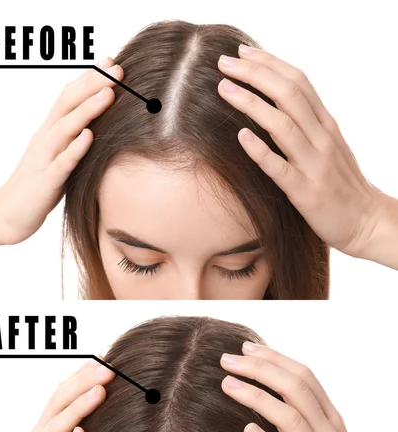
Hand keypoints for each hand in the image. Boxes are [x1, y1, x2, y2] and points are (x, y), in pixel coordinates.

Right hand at [0, 57, 122, 244]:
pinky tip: (89, 136)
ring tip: (109, 93)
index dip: (89, 79)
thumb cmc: (37, 186)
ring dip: (87, 109)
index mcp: (49, 132)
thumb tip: (97, 128)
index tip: (112, 63)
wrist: (7, 215)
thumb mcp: (56, 158)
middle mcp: (45, 139)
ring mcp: (44, 159)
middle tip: (119, 69)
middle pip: (67, 103)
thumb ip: (72, 142)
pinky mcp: (46, 182)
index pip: (68, 97)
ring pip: (65, 128)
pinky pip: (61, 163)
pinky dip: (75, 148)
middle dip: (93, 84)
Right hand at [0, 359, 114, 431]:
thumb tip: (97, 408)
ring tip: (100, 390)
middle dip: (84, 381)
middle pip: (60, 401)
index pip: (63, 393)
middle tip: (109, 367)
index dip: (82, 374)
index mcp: (45, 426)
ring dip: (80, 407)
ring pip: (58, 426)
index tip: (106, 358)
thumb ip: (70, 428)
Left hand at [217, 46, 382, 259]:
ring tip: (224, 89)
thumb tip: (278, 103)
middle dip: (255, 74)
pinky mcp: (305, 192)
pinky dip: (260, 150)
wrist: (366, 221)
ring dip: (251, 103)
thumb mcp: (329, 146)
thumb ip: (308, 125)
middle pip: (288, 94)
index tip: (242, 52)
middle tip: (224, 63)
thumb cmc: (342, 184)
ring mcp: (314, 164)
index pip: (298, 82)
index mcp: (326, 125)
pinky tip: (241, 136)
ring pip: (282, 125)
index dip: (269, 63)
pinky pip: (280, 168)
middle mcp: (321, 138)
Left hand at [220, 342, 384, 431]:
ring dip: (257, 398)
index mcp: (330, 418)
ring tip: (228, 385)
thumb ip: (307, 412)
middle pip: (294, 389)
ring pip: (289, 419)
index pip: (303, 376)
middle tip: (227, 360)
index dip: (273, 358)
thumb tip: (275, 383)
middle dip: (259, 370)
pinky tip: (247, 431)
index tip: (245, 348)